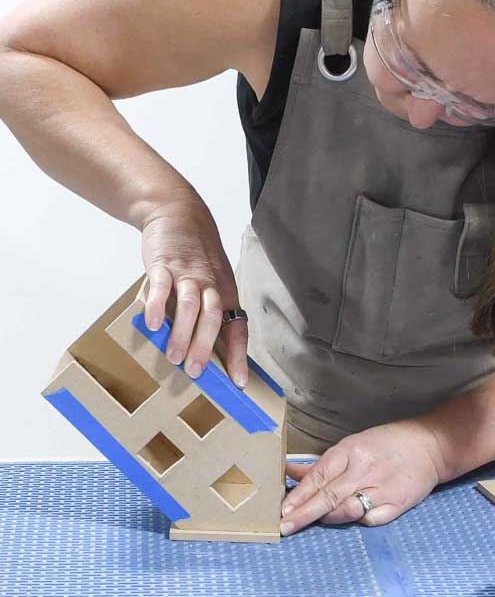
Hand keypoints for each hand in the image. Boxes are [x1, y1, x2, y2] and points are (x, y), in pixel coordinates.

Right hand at [139, 197, 248, 384]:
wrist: (178, 214)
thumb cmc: (196, 257)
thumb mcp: (212, 282)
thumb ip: (207, 312)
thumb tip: (204, 350)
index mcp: (226, 293)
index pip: (238, 328)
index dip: (239, 355)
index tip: (239, 382)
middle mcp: (211, 285)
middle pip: (215, 318)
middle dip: (206, 347)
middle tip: (195, 371)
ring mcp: (187, 274)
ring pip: (191, 306)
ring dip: (182, 333)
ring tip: (172, 356)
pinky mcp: (164, 264)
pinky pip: (162, 286)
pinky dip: (157, 306)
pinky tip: (152, 324)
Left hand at [280, 421, 446, 534]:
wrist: (430, 446)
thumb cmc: (386, 444)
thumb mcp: (352, 445)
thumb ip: (322, 464)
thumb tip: (288, 470)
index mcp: (352, 451)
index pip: (319, 476)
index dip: (299, 495)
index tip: (282, 510)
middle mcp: (365, 469)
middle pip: (329, 496)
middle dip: (304, 514)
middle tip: (285, 527)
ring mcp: (383, 488)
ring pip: (347, 510)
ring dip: (328, 518)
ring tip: (317, 520)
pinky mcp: (398, 503)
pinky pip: (370, 519)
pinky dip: (358, 520)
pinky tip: (353, 516)